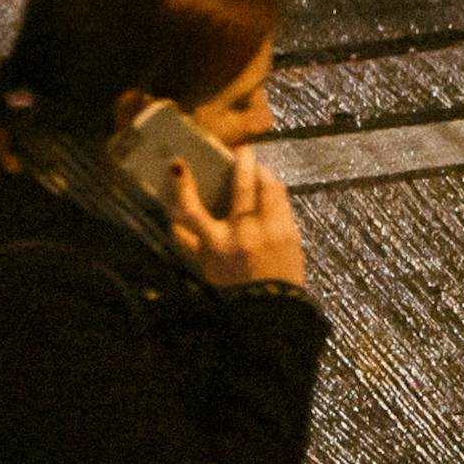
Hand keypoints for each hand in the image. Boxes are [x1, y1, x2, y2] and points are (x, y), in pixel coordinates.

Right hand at [167, 146, 305, 289]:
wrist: (270, 314)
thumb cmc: (234, 291)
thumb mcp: (206, 269)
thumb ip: (190, 244)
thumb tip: (173, 220)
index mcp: (216, 246)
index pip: (191, 212)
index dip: (182, 187)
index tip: (178, 166)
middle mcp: (243, 235)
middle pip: (241, 185)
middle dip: (241, 159)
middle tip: (239, 149)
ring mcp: (271, 232)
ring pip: (269, 187)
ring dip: (263, 172)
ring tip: (258, 169)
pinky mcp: (291, 233)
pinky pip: (283, 201)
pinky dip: (275, 192)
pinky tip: (270, 193)